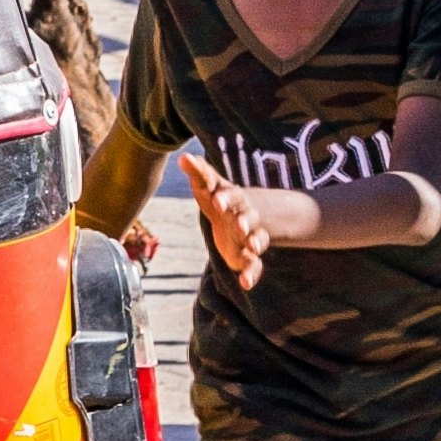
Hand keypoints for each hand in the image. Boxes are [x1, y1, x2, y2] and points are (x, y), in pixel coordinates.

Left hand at [176, 153, 281, 293]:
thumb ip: (198, 173)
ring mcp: (250, 235)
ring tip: (253, 248)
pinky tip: (246, 284)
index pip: (228, 194)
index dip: (224, 198)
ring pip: (257, 238)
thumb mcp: (208, 186)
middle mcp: (244, 215)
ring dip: (255, 242)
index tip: (217, 202)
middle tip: (240, 227)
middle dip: (244, 221)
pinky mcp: (250, 255)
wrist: (242, 217)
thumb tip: (183, 156)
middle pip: (247, 217)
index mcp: (232, 198)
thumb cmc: (219, 199)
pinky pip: (255, 265)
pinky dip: (252, 274)